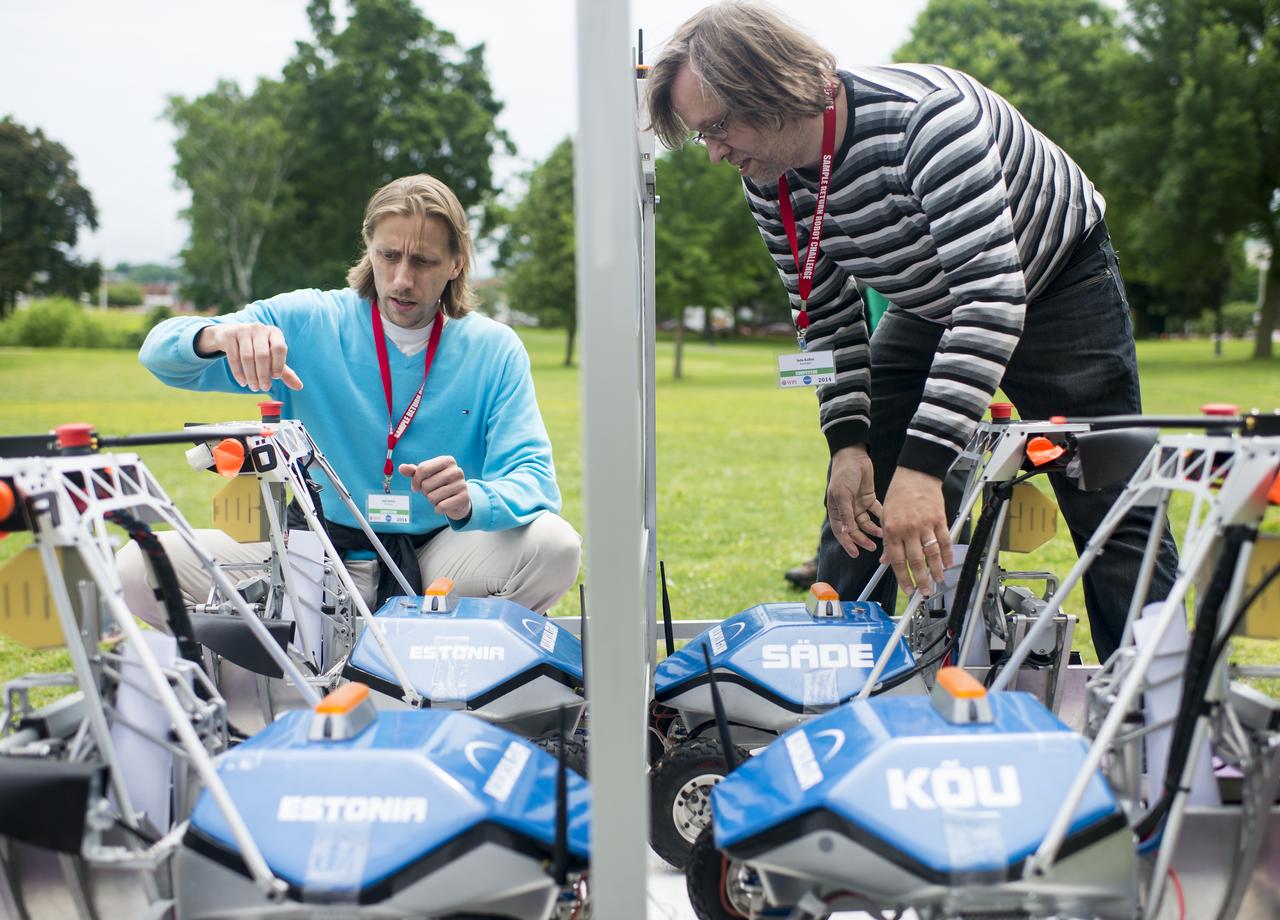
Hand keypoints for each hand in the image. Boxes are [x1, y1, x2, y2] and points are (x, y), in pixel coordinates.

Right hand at [196, 323, 302, 391]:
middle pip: (262, 355)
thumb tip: (299, 387)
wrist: (232, 335)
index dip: (278, 364)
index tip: (276, 377)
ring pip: (247, 357)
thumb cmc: (258, 348)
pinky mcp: (229, 336)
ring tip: (254, 387)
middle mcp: (259, 328)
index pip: (279, 348)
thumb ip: (285, 372)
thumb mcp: (273, 357)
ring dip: (251, 376)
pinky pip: (233, 357)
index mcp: (274, 332)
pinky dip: (238, 373)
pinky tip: (243, 382)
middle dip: (263, 374)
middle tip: (264, 388)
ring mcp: (243, 330)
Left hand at [398, 456, 471, 519]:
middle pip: (426, 484)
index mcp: (447, 460)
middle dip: (425, 492)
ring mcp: (462, 484)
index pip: (423, 469)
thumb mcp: (426, 476)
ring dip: (432, 501)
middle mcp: (457, 470)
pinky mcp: (464, 498)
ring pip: (432, 497)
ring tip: (439, 497)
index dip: (415, 480)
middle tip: (432, 492)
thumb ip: (413, 471)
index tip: (416, 487)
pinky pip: (441, 506)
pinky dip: (438, 509)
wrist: (458, 499)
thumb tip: (401, 468)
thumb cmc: (439, 484)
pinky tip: (444, 505)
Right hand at [826, 446, 883, 556]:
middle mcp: (847, 510)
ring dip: (872, 530)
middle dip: (862, 540)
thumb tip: (846, 531)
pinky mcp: (868, 499)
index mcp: (837, 510)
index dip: (847, 544)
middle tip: (872, 548)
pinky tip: (886, 523)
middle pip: (854, 530)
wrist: (853, 456)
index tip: (855, 554)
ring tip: (881, 536)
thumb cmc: (843, 474)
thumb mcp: (842, 494)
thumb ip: (846, 513)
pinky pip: (875, 512)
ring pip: (865, 523)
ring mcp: (857, 505)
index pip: (841, 532)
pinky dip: (880, 518)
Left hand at [880, 468, 952, 596]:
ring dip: (935, 570)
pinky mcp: (939, 520)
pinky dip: (948, 554)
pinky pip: (945, 541)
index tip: (907, 589)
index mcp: (892, 530)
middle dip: (920, 580)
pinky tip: (948, 564)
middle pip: (915, 561)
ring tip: (937, 581)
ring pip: (931, 554)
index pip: (897, 560)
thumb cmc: (899, 494)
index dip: (903, 578)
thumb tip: (886, 561)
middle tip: (924, 592)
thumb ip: (888, 541)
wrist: (916, 474)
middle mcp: (908, 529)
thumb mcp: (886, 516)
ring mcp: (925, 525)